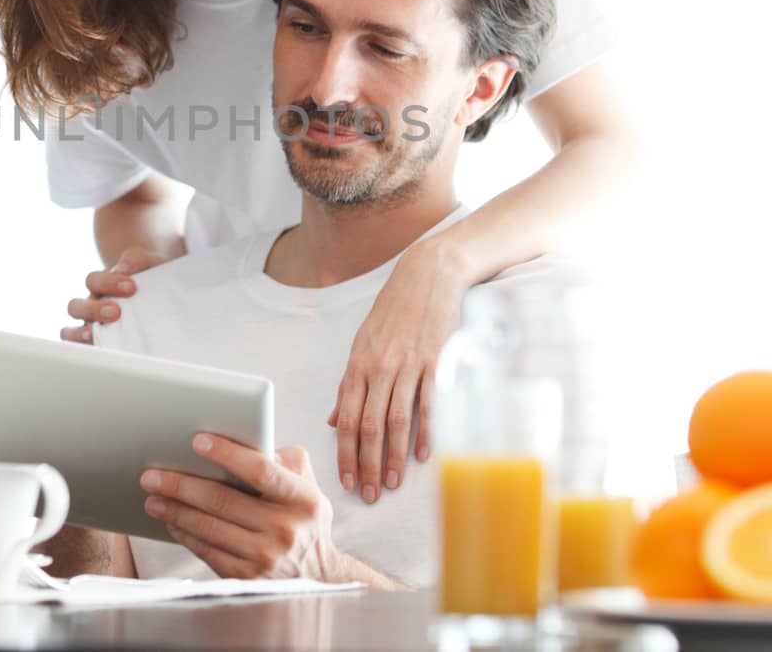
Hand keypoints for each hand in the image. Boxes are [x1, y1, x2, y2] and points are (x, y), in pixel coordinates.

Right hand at [59, 247, 169, 343]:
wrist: (165, 300)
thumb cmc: (153, 280)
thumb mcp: (150, 264)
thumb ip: (136, 259)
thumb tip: (124, 268)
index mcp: (101, 286)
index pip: (93, 281)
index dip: (107, 283)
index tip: (131, 287)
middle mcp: (92, 307)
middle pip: (75, 307)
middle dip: (94, 309)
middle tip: (116, 312)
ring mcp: (93, 328)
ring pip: (70, 332)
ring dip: (81, 333)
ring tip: (96, 335)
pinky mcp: (99, 346)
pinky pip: (80, 352)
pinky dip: (84, 351)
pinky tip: (101, 352)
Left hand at [140, 435, 341, 580]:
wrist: (318, 576)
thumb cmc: (304, 518)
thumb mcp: (309, 484)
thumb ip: (286, 459)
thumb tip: (249, 443)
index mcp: (302, 499)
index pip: (260, 471)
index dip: (227, 454)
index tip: (198, 440)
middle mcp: (285, 530)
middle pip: (223, 501)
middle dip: (182, 485)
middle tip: (152, 473)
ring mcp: (265, 558)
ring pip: (209, 528)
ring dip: (175, 510)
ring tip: (152, 495)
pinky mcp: (247, 578)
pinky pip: (207, 551)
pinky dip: (185, 534)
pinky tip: (170, 520)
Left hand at [327, 236, 468, 501]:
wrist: (427, 277)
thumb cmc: (393, 311)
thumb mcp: (362, 343)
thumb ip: (350, 384)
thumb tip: (335, 419)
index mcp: (358, 364)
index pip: (347, 418)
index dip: (345, 453)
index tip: (346, 480)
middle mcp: (380, 368)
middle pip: (370, 427)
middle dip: (366, 464)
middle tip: (367, 494)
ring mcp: (409, 366)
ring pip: (397, 421)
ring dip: (393, 457)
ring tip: (390, 484)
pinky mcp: (436, 363)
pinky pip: (429, 405)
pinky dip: (424, 434)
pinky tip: (420, 457)